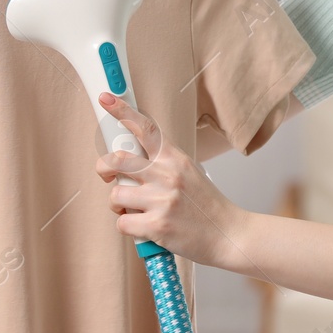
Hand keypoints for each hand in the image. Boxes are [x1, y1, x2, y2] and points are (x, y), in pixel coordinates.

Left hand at [96, 93, 246, 267]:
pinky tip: (142, 226)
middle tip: (107, 176)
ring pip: (116, 195)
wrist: (228, 234)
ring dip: (118, 204)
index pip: (145, 128)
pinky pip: (122, 223)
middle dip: (104, 168)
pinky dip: (127, 226)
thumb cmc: (207, 205)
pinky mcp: (156, 226)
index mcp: (175, 159)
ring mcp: (161, 201)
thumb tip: (131, 161)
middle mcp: (167, 175)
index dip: (122, 111)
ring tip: (133, 209)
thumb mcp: (190, 172)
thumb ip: (163, 163)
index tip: (106, 99)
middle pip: (119, 160)